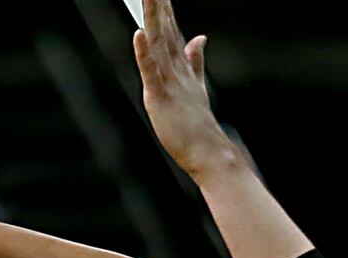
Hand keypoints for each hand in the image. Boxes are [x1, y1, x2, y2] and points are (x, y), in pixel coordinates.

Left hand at [133, 0, 230, 178]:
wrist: (208, 152)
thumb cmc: (198, 125)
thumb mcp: (195, 87)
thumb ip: (195, 61)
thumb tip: (200, 38)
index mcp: (181, 66)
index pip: (170, 29)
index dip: (163, 7)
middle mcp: (176, 69)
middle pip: (163, 29)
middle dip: (157, 5)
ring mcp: (169, 81)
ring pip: (157, 43)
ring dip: (151, 18)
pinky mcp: (160, 97)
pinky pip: (150, 71)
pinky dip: (144, 52)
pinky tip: (138, 34)